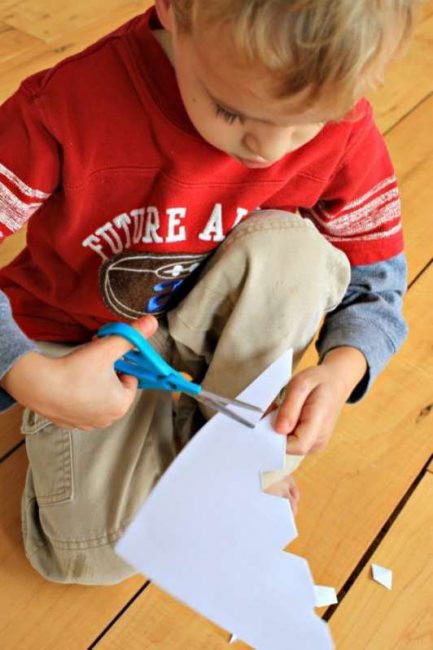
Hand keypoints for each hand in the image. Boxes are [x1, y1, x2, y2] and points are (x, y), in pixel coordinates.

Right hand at [0, 315, 157, 430]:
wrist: (38, 385)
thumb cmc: (74, 370)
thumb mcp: (108, 348)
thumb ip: (131, 336)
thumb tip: (151, 322)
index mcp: (121, 405)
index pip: (131, 379)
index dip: (120, 364)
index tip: (107, 356)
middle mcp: (107, 419)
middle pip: (115, 388)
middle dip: (107, 373)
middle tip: (93, 361)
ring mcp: (87, 424)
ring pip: (98, 396)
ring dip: (93, 382)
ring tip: (80, 371)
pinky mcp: (70, 423)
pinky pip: (81, 404)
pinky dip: (78, 394)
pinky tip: (69, 383)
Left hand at [274, 347, 366, 454]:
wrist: (336, 383)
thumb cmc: (319, 381)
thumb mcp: (301, 384)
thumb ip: (290, 407)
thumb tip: (279, 430)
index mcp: (320, 422)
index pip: (298, 445)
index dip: (278, 437)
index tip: (268, 419)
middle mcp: (320, 439)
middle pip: (290, 447)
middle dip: (275, 431)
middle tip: (274, 409)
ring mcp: (317, 444)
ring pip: (289, 446)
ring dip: (279, 430)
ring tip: (283, 410)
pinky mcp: (312, 444)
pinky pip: (293, 443)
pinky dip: (285, 431)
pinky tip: (288, 416)